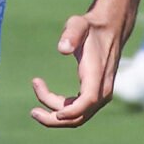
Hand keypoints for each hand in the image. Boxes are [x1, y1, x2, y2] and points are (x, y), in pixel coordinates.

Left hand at [30, 0, 134, 128]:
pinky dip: (62, 107)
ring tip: (36, 93)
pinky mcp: (96, 94)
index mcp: (97, 75)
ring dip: (55, 113)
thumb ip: (71, 34)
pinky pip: (78, 110)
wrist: (110, 29)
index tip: (55, 113)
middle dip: (55, 119)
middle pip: (80, 117)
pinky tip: (46, 95)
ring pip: (78, 116)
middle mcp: (103, 90)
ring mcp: (101, 94)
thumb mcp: (79, 24)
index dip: (71, 111)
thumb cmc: (91, 27)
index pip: (88, 101)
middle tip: (32, 112)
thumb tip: (63, 48)